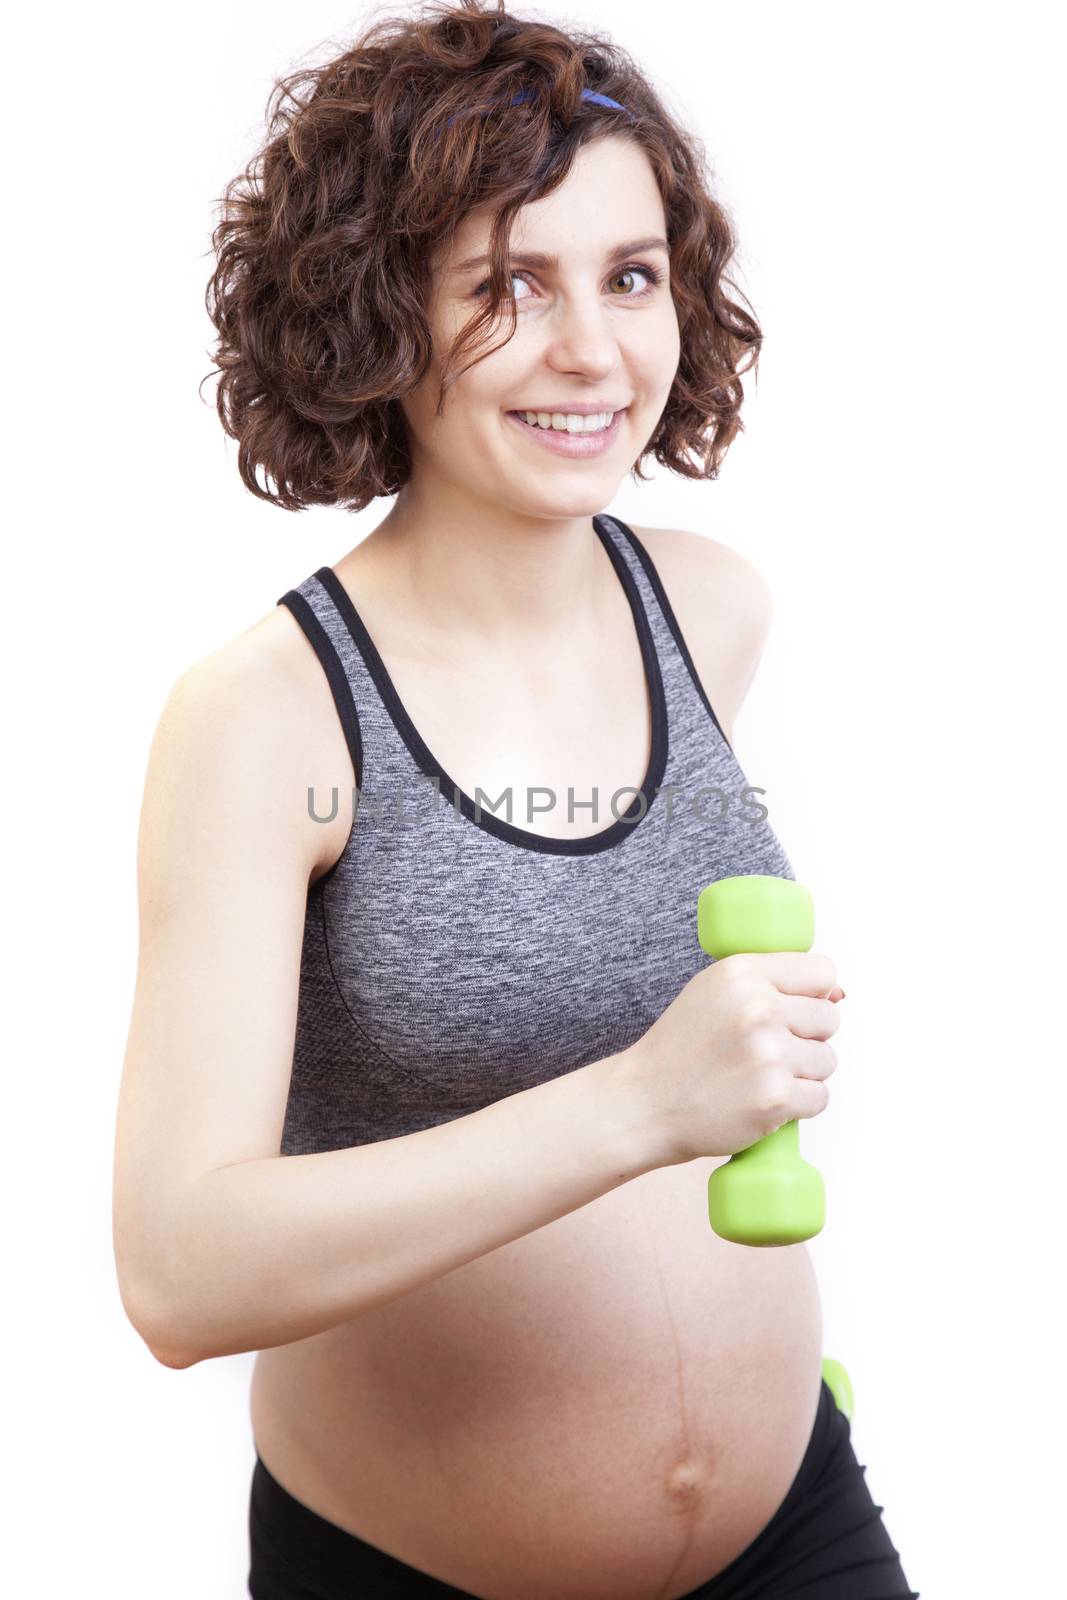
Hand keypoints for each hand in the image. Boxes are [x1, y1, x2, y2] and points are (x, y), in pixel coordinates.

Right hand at [615, 952, 842, 1165]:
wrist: (645, 1102)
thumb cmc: (680, 1049)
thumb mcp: (713, 992)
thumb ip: (769, 984)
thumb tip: (838, 994)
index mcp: (743, 973)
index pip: (822, 971)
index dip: (814, 994)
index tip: (795, 1010)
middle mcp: (759, 1008)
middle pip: (829, 1018)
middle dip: (807, 1037)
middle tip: (768, 1050)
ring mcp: (769, 1054)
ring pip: (827, 1061)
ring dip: (803, 1073)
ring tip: (761, 1076)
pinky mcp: (776, 1098)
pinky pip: (820, 1097)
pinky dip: (798, 1105)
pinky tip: (764, 1100)